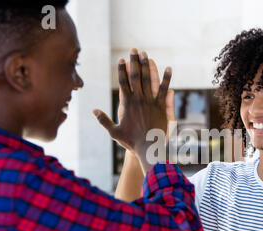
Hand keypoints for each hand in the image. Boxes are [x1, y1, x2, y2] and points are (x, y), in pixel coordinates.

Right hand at [93, 49, 171, 168]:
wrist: (148, 148)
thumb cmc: (131, 142)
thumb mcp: (114, 132)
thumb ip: (104, 120)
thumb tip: (93, 110)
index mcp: (127, 104)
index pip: (123, 83)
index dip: (122, 70)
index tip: (121, 59)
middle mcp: (139, 100)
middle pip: (136, 77)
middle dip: (134, 62)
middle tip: (134, 49)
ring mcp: (151, 102)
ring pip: (149, 80)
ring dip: (148, 66)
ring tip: (146, 54)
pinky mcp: (161, 107)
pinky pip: (165, 90)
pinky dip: (167, 79)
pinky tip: (169, 68)